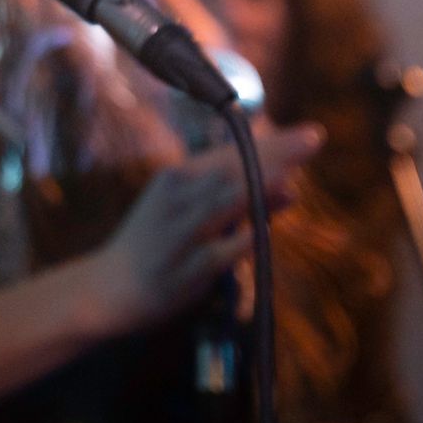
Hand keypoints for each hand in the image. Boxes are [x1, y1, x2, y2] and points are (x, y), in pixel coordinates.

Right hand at [78, 122, 322, 338]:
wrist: (107, 288)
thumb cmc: (153, 245)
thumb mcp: (184, 211)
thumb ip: (232, 199)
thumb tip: (290, 186)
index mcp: (178, 178)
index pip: (231, 154)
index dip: (271, 143)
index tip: (307, 135)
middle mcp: (179, 197)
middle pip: (234, 170)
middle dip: (276, 154)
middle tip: (314, 138)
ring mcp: (183, 232)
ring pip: (228, 201)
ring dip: (262, 186)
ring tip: (292, 175)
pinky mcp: (189, 268)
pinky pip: (224, 250)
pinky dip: (246, 237)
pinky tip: (267, 230)